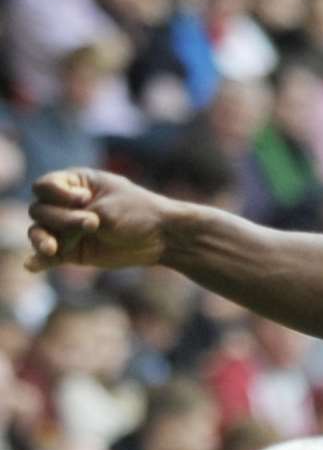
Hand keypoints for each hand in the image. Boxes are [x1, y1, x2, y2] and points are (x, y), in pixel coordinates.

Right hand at [26, 169, 170, 271]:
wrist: (162, 236)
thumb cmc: (138, 213)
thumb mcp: (105, 211)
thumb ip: (73, 223)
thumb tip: (45, 247)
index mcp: (76, 184)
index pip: (44, 186)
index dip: (56, 194)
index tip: (83, 200)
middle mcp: (66, 205)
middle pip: (40, 210)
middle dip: (62, 218)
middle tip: (92, 224)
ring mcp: (67, 228)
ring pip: (39, 232)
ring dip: (42, 239)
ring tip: (52, 249)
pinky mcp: (71, 251)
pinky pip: (48, 257)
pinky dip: (39, 261)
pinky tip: (32, 265)